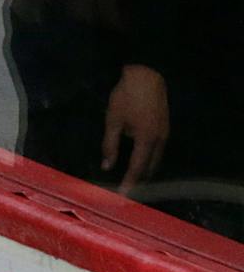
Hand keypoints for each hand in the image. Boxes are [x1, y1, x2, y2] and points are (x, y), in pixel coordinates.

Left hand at [102, 63, 168, 192]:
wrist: (147, 75)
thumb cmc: (126, 97)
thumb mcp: (112, 121)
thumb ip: (110, 145)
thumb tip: (106, 166)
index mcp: (147, 139)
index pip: (137, 168)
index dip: (130, 182)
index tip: (123, 196)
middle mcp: (160, 140)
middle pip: (150, 167)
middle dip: (139, 179)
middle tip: (126, 190)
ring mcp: (165, 133)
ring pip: (156, 159)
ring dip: (144, 170)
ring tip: (131, 179)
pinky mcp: (165, 127)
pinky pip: (158, 150)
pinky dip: (149, 159)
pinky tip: (139, 161)